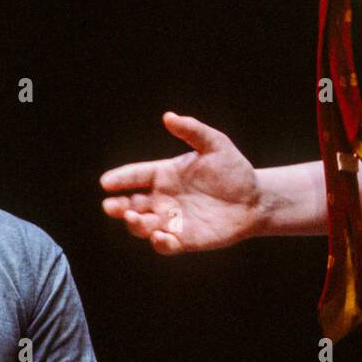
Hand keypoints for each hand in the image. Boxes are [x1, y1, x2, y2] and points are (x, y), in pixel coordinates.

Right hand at [100, 112, 262, 253]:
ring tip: (133, 218)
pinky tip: (160, 237)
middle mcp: (163, 198)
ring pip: (143, 225)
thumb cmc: (233, 169)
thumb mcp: (215, 144)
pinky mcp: (185, 240)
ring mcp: (172, 220)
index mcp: (164, 174)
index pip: (136, 175)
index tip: (106, 181)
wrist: (255, 199)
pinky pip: (166, 245)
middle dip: (117, 206)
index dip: (121, 178)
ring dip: (135, 224)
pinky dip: (160, 243)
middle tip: (110, 206)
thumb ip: (192, 130)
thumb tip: (168, 116)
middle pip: (131, 204)